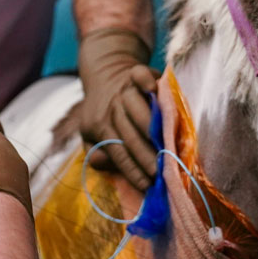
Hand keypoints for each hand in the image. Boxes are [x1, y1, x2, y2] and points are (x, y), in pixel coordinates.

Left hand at [76, 27, 157, 189]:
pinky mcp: (134, 72)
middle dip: (145, 156)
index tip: (148, 186)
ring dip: (150, 127)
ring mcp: (122, 89)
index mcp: (98, 125)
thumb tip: (103, 161)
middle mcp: (110, 108)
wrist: (104, 74)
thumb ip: (97, 152)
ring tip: (166, 144)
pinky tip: (153, 88)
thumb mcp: (91, 135)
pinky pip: (139, 75)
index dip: (132, 170)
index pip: (117, 152)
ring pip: (136, 108)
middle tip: (161, 171)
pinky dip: (145, 81)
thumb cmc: (104, 113)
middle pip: (129, 135)